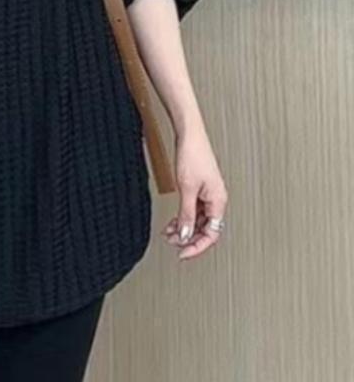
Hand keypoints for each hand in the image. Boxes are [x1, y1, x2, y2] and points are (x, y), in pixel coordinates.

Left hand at [161, 126, 227, 260]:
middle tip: (173, 243)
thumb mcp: (187, 189)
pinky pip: (194, 210)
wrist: (190, 135)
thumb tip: (186, 235)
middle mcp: (216, 200)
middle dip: (188, 238)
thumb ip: (187, 214)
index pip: (211, 234)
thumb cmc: (193, 155)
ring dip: (184, 228)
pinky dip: (183, 217)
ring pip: (198, 220)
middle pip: (205, 229)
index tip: (183, 254)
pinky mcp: (200, 188)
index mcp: (219, 202)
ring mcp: (208, 194)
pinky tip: (173, 222)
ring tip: (169, 233)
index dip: (197, 247)